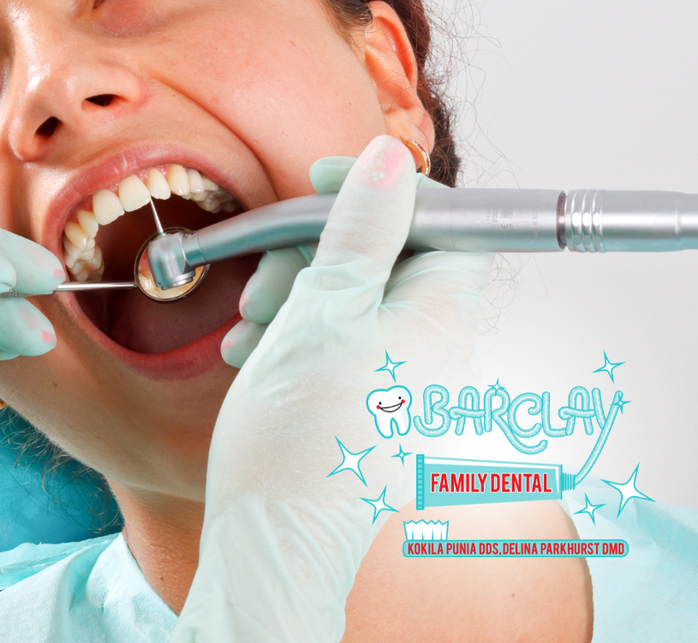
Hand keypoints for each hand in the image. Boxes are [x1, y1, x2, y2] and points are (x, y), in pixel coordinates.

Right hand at [172, 135, 492, 642]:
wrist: (277, 541)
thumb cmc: (302, 435)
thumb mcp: (321, 313)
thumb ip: (360, 231)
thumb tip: (389, 157)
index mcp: (443, 316)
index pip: (446, 220)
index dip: (384, 190)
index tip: (316, 182)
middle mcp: (437, 345)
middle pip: (390, 254)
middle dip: (318, 252)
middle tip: (266, 281)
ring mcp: (405, 377)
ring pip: (353, 296)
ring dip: (294, 294)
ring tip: (251, 326)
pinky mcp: (371, 402)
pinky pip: (339, 339)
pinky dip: (294, 333)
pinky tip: (252, 353)